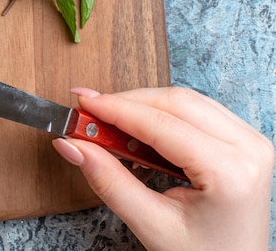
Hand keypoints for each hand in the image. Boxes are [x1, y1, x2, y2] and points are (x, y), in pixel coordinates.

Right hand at [53, 87, 272, 250]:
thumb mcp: (151, 224)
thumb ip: (108, 181)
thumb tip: (73, 145)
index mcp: (230, 172)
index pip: (160, 124)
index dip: (115, 109)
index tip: (82, 105)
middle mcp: (248, 148)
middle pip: (175, 102)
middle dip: (126, 103)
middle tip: (88, 113)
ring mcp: (250, 140)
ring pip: (185, 100)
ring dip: (142, 105)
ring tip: (109, 123)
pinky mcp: (243, 139)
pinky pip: (197, 109)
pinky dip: (162, 113)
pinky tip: (139, 128)